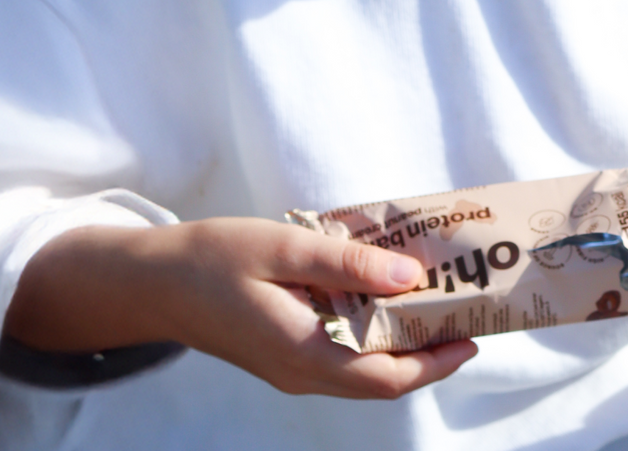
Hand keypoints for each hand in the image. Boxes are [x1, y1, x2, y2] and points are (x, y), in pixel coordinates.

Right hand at [5, 217, 476, 399]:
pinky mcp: (285, 358)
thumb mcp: (282, 245)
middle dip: (432, 356)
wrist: (153, 281)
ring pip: (365, 374)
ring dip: (405, 348)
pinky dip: (375, 339)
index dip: (437, 362)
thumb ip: (347, 264)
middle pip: (383, 381)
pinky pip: (344, 360)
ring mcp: (292, 371)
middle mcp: (302, 374)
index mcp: (302, 352)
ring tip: (437, 304)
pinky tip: (385, 301)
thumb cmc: (212, 258)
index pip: (387, 376)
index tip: (474, 334)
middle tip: (468, 314)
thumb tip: (412, 278)